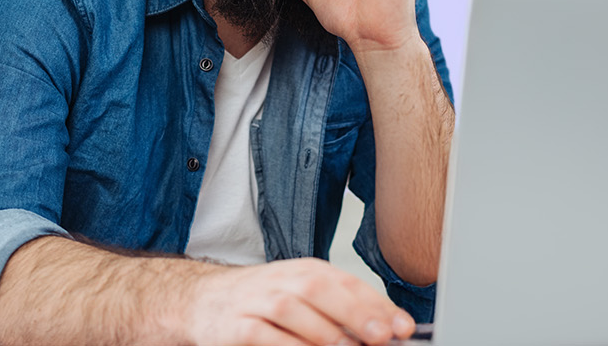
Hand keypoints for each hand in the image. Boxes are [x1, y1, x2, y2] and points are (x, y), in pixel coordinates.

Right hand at [185, 257, 415, 345]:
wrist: (204, 301)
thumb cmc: (261, 301)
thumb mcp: (302, 294)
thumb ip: (340, 309)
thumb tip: (387, 329)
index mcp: (304, 271)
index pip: (345, 281)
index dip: (376, 304)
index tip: (402, 326)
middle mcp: (280, 281)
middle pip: (319, 289)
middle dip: (354, 313)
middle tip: (380, 336)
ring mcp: (256, 303)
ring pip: (291, 311)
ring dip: (323, 332)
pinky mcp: (236, 328)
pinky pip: (263, 336)